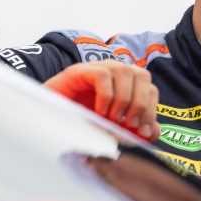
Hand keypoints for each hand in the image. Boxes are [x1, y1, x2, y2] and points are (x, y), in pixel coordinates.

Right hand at [44, 60, 159, 140]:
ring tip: (113, 119)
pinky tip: (100, 112)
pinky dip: (106, 95)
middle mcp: (113, 72)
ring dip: (124, 99)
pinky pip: (101, 75)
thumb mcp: (111, 129)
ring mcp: (96, 68)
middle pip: (142, 74)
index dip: (151, 108)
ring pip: (124, 70)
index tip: (143, 131)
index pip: (150, 87)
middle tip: (129, 125)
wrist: (45, 120)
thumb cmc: (79, 122)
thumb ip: (134, 129)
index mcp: (125, 84)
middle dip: (140, 103)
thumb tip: (155, 131)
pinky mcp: (78, 71)